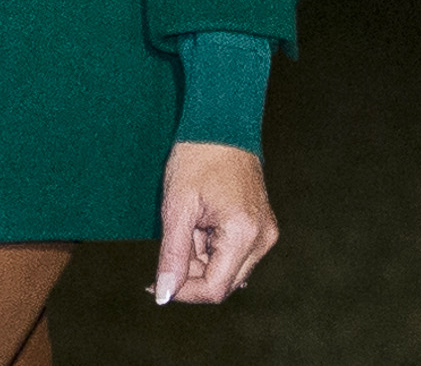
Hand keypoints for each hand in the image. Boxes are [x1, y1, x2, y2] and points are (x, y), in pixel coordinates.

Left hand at [154, 141, 278, 304]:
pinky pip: (233, 255)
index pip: (215, 288)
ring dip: (200, 259)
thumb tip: (166, 294)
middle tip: (170, 244)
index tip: (155, 285)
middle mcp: (262, 241)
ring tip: (188, 224)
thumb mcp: (177, 208)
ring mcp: (265, 235)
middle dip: (191, 273)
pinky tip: (199, 224)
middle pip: (223, 283)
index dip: (183, 292)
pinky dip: (211, 249)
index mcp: (245, 235)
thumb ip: (173, 254)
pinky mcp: (261, 229)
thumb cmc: (196, 159)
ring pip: (227, 270)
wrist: (220, 126)